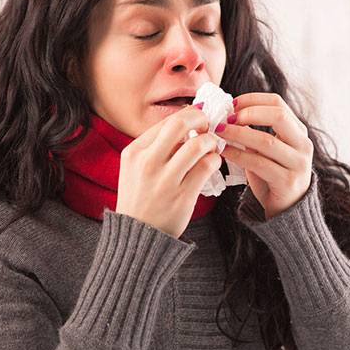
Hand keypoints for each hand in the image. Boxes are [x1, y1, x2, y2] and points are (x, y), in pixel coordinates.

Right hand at [115, 105, 221, 237]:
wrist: (137, 235)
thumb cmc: (141, 198)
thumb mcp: (135, 168)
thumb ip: (156, 146)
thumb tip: (188, 123)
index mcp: (134, 152)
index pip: (167, 121)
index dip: (189, 114)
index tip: (199, 117)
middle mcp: (147, 163)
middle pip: (180, 123)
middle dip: (201, 118)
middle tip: (209, 125)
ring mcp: (165, 180)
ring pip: (198, 144)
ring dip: (211, 142)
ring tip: (212, 147)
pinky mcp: (182, 197)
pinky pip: (207, 167)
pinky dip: (215, 160)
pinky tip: (212, 164)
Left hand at [216, 93, 312, 219]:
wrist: (287, 209)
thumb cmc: (272, 175)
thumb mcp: (266, 149)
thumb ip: (254, 132)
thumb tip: (225, 113)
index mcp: (298, 130)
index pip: (277, 103)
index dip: (252, 99)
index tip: (230, 105)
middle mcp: (302, 144)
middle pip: (278, 116)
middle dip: (249, 113)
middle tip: (226, 117)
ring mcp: (298, 163)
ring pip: (266, 141)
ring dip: (238, 134)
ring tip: (219, 132)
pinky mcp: (288, 181)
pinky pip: (259, 163)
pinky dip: (238, 155)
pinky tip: (224, 152)